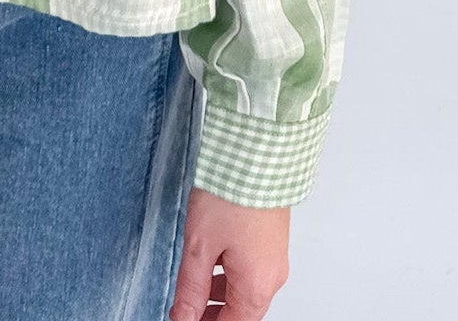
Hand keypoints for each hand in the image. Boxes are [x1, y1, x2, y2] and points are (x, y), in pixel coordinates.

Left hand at [169, 188, 289, 319]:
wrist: (257, 154)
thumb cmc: (231, 193)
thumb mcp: (199, 245)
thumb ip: (191, 288)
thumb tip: (183, 317)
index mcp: (256, 286)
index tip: (184, 319)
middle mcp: (272, 277)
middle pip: (242, 312)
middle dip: (213, 315)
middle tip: (186, 309)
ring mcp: (275, 258)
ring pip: (246, 291)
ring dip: (220, 295)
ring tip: (194, 288)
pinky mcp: (272, 240)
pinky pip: (252, 270)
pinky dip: (231, 275)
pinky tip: (211, 263)